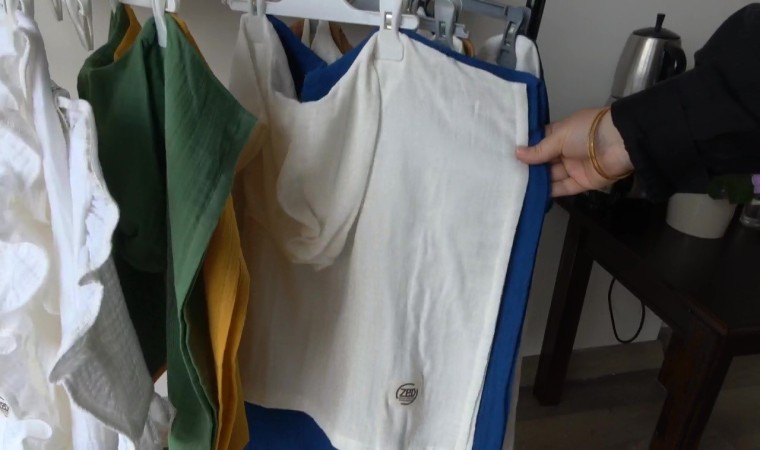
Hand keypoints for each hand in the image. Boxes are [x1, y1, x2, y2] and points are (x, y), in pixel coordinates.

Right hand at [515, 108, 633, 196]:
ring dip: (536, 180)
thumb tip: (517, 154)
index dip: (525, 148)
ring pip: (551, 176)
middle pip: (543, 161)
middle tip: (505, 174)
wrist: (619, 143)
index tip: (505, 155)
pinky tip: (531, 194)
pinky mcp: (581, 183)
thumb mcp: (560, 136)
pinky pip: (562, 188)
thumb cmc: (587, 131)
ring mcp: (573, 167)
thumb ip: (539, 150)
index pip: (539, 141)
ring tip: (513, 186)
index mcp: (561, 133)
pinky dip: (549, 192)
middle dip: (528, 167)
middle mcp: (565, 150)